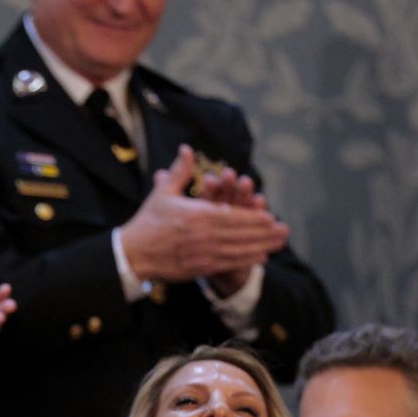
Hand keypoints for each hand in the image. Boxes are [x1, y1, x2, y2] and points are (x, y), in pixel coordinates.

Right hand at [118, 144, 287, 292]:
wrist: (133, 252)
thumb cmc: (148, 221)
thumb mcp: (163, 192)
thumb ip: (180, 171)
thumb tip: (187, 149)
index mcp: (197, 214)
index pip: (233, 215)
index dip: (253, 217)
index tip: (270, 216)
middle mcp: (203, 234)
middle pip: (241, 233)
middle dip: (265, 232)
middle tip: (284, 230)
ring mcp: (202, 252)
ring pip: (239, 249)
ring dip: (262, 246)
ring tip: (279, 243)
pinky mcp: (199, 267)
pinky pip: (228, 263)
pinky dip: (246, 260)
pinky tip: (261, 257)